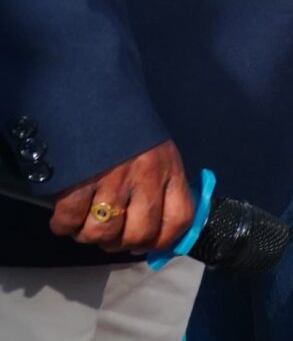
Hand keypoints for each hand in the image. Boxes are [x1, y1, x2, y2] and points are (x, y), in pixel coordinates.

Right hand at [51, 138, 194, 253]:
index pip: (180, 219)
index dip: (163, 241)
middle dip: (121, 244)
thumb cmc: (128, 131)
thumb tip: (157, 232)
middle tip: (111, 237)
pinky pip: (69, 220)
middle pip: (138, 234)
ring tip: (87, 226)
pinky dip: (64, 226)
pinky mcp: (78, 179)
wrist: (96, 95)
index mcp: (169, 169)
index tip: (147, 245)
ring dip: (91, 237)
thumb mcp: (159, 153)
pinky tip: (66, 219)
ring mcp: (111, 179)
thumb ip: (163, 187)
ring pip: (102, 233)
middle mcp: (144, 177)